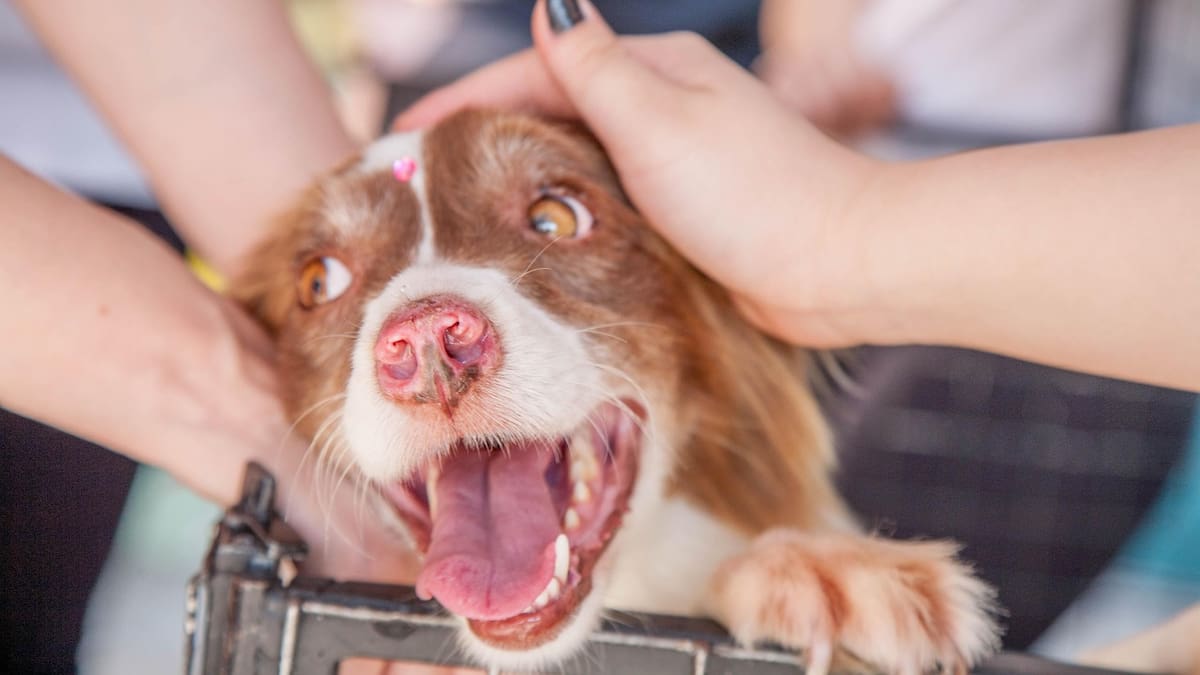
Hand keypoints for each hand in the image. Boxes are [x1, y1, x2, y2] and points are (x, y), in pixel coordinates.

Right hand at [397, 0, 885, 348]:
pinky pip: (606, 198)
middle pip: (554, 110)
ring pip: (578, 157)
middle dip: (485, 133)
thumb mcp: (660, 123)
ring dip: (519, 174)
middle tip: (416, 175)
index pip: (539, 70)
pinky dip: (563, 210)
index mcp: (657, 69)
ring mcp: (676, 157)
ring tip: (456, 206)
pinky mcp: (686, 208)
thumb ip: (596, 67)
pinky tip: (533, 235)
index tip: (403, 132)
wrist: (841, 267)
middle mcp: (664, 104)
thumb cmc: (753, 196)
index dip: (467, 98)